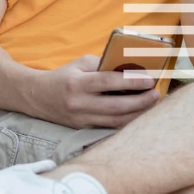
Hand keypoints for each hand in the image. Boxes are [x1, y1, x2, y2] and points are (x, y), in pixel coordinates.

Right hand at [30, 55, 159, 128]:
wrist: (37, 96)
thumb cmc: (63, 76)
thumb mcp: (80, 64)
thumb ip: (103, 66)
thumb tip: (130, 70)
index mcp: (76, 83)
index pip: (108, 82)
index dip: (131, 81)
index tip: (149, 80)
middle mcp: (78, 103)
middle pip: (116, 106)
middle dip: (141, 101)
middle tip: (156, 94)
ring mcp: (81, 119)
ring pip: (116, 121)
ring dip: (137, 113)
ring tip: (151, 104)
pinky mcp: (83, 129)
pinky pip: (110, 127)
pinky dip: (126, 121)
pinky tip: (137, 114)